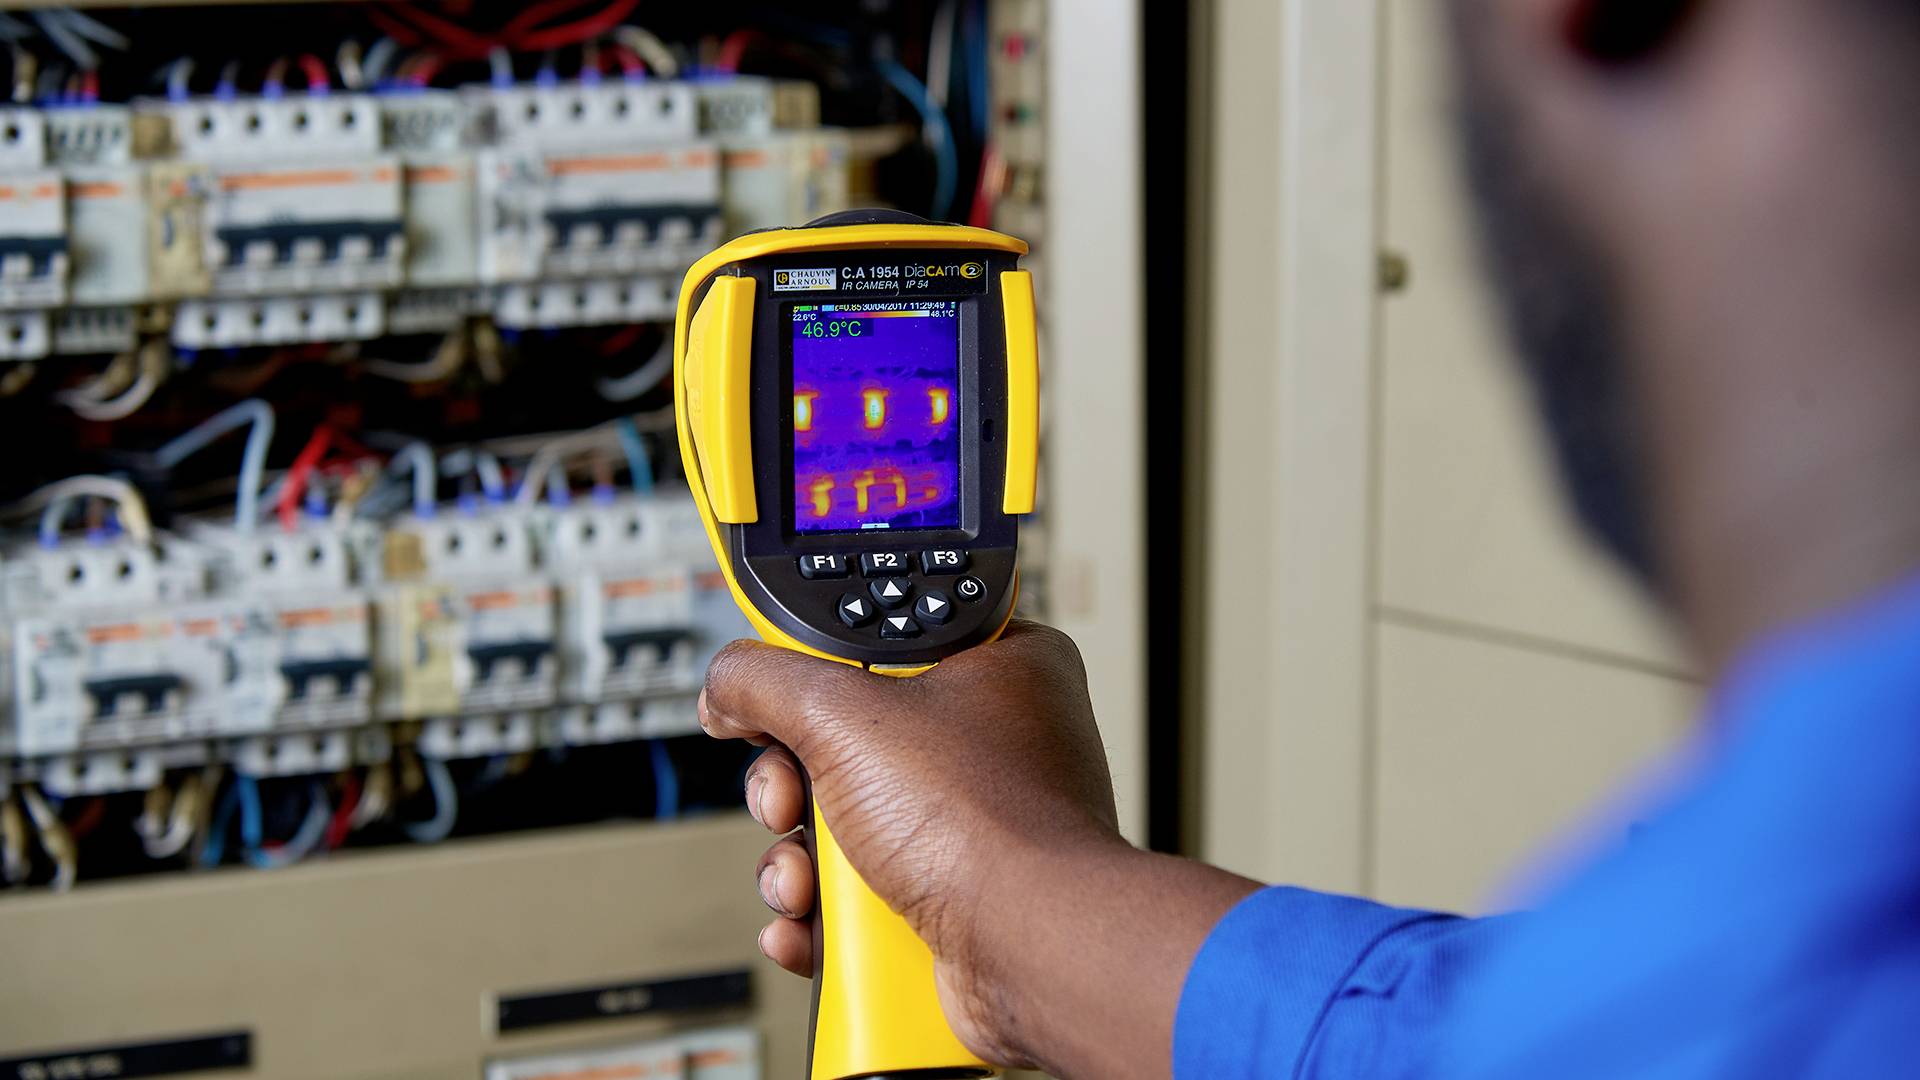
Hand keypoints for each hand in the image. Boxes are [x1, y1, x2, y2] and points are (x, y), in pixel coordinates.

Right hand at [700, 620, 1125, 1064]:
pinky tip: (810, 921)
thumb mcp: (844, 714)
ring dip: (797, 860)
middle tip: (790, 800)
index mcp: (996, 665)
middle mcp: (992, 741)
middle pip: (843, 741)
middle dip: (792, 786)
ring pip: (845, 823)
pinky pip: (862, 890)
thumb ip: (767, 680)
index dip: (815, 674)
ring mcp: (974, 823)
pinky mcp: (955, 893)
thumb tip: (727, 684)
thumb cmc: (986, 825)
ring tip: (803, 879)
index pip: (877, 642)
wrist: (1030, 953)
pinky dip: (824, 912)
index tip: (776, 700)